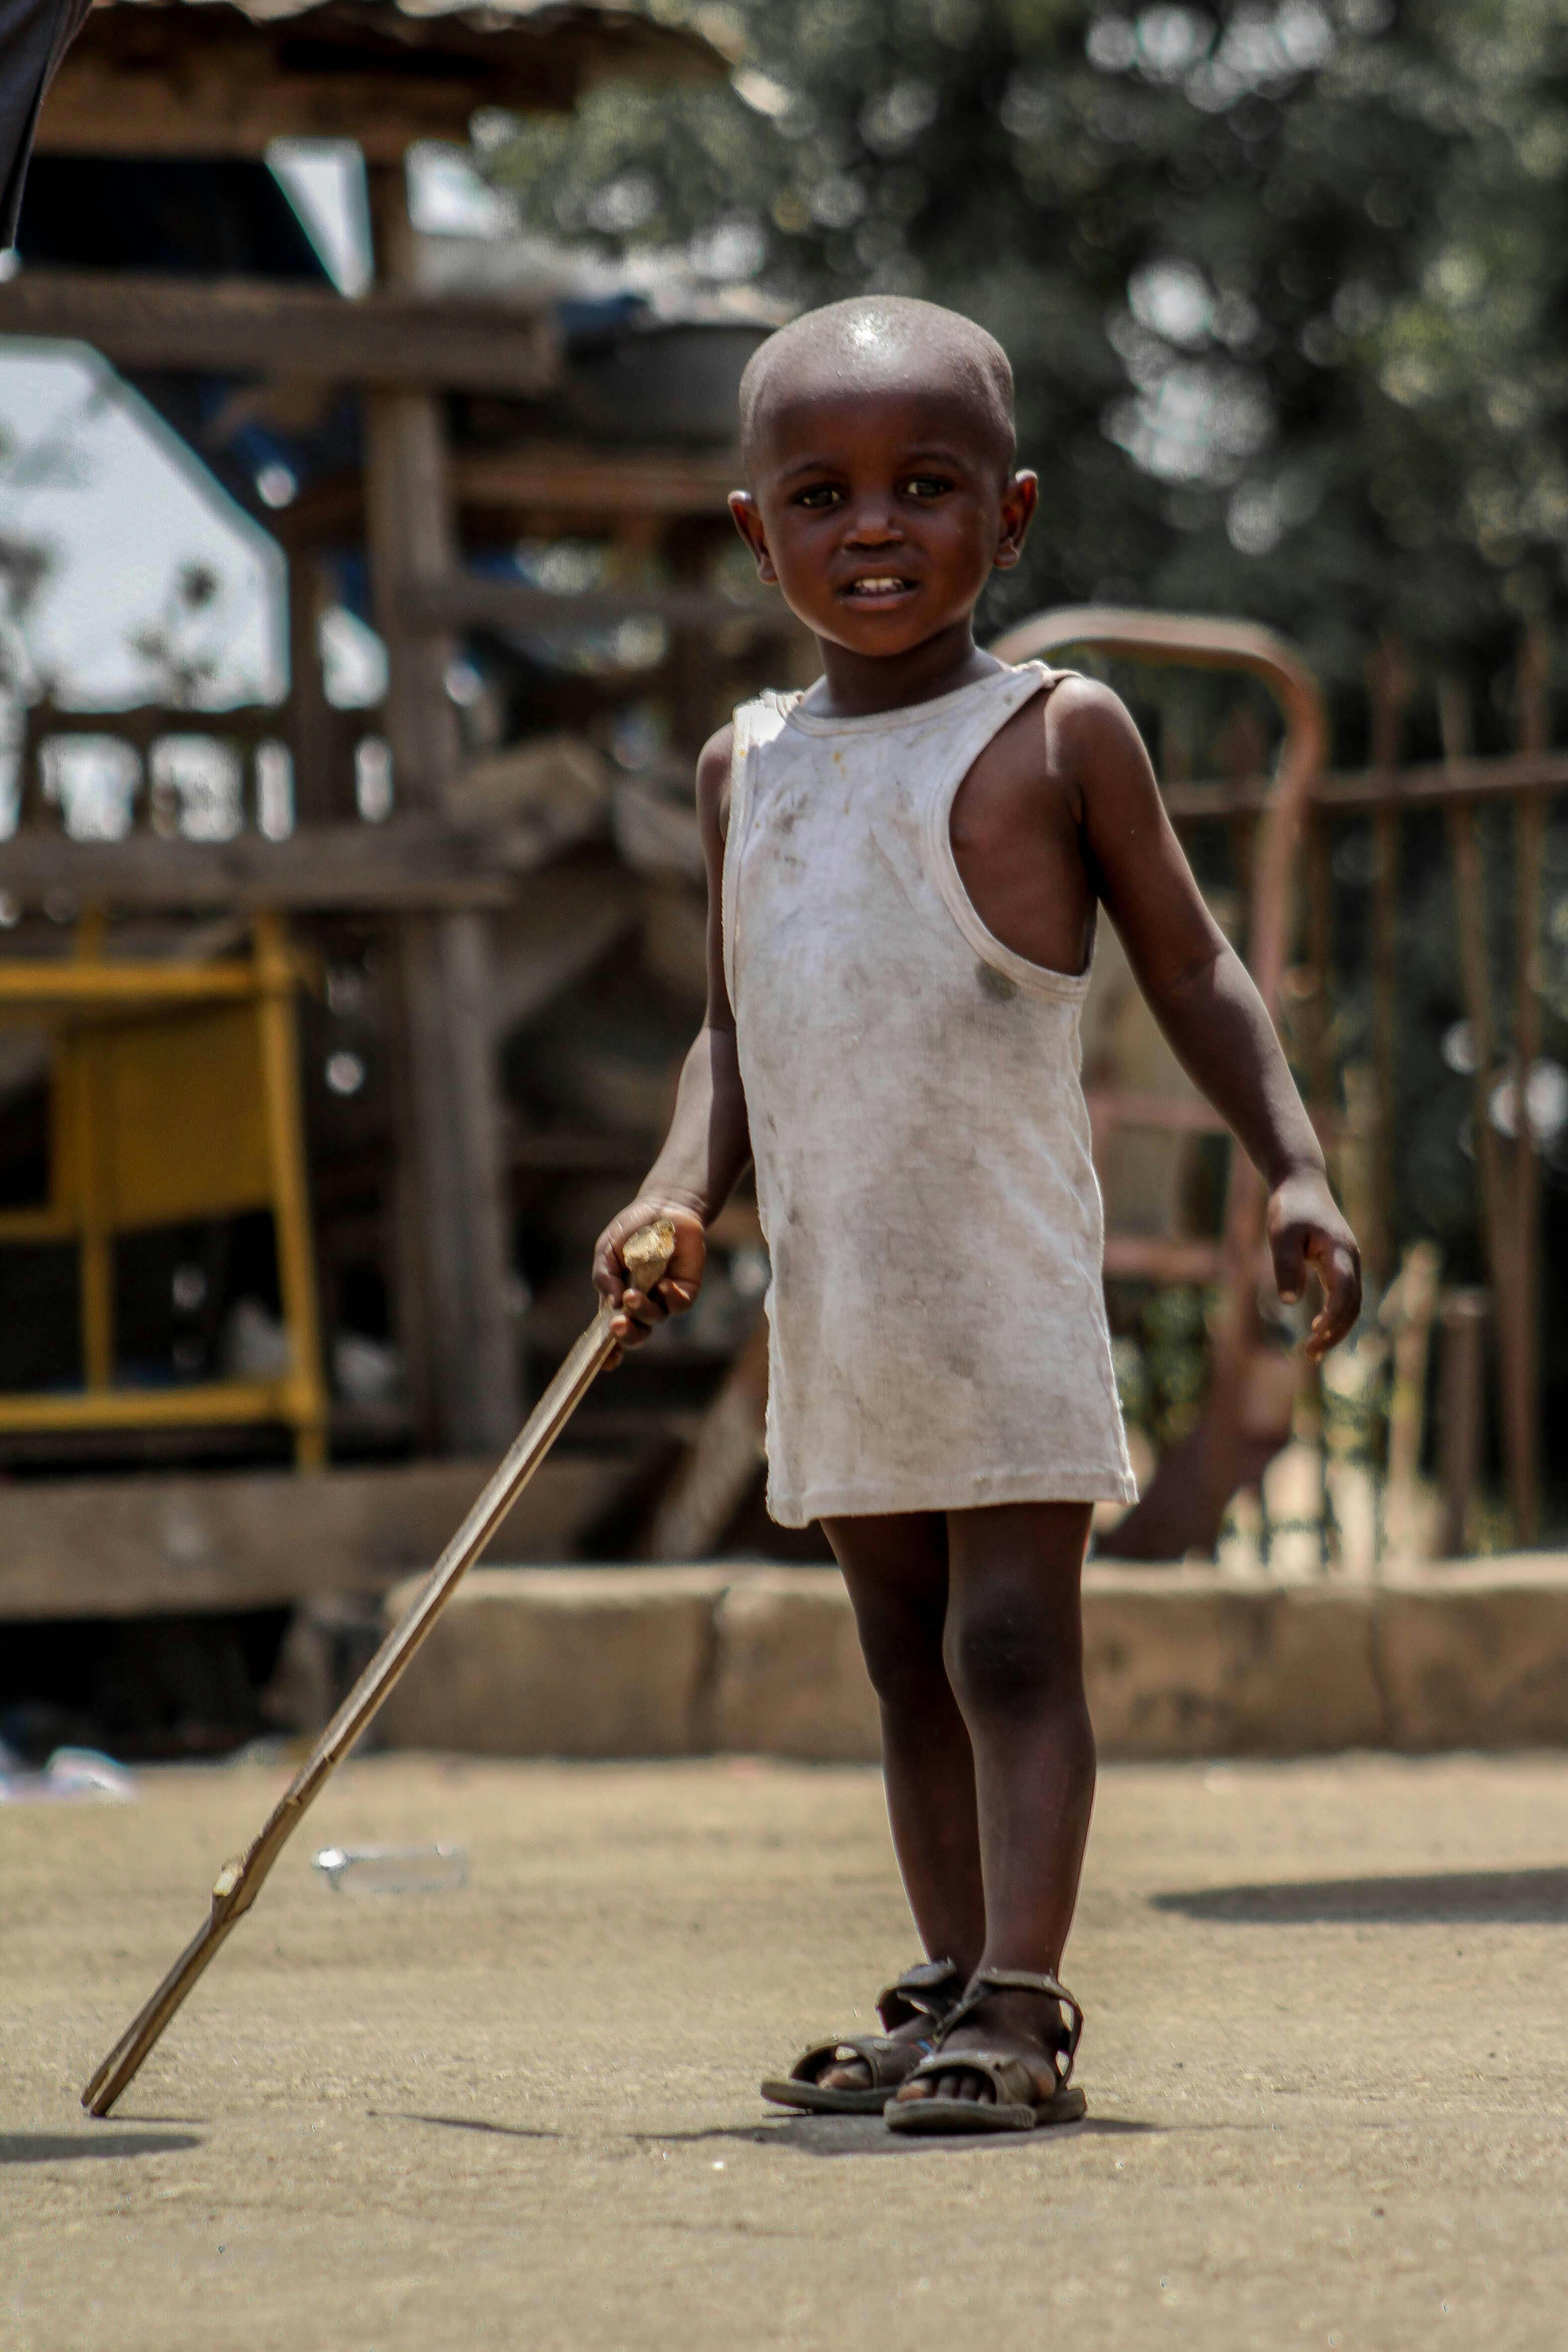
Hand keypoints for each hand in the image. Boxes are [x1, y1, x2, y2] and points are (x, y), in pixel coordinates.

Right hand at [592, 1200, 705, 1365]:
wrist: (662, 1207)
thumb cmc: (631, 1230)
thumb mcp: (606, 1251)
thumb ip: (604, 1276)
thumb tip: (612, 1304)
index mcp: (619, 1300)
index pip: (613, 1332)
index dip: (610, 1351)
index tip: (607, 1362)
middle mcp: (642, 1304)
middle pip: (637, 1335)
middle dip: (627, 1336)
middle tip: (618, 1325)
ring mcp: (664, 1298)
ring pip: (655, 1319)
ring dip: (643, 1311)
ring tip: (634, 1295)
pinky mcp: (686, 1289)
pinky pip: (679, 1304)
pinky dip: (671, 1298)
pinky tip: (664, 1284)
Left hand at [1266, 1168, 1361, 1359]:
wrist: (1302, 1183)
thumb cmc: (1290, 1207)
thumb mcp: (1282, 1234)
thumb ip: (1286, 1266)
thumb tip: (1290, 1302)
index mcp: (1340, 1252)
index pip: (1344, 1292)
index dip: (1333, 1316)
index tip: (1315, 1334)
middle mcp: (1350, 1260)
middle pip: (1353, 1305)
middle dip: (1335, 1333)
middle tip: (1309, 1355)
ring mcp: (1348, 1263)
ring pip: (1351, 1305)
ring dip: (1336, 1330)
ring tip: (1312, 1353)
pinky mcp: (1339, 1265)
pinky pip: (1344, 1297)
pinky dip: (1334, 1317)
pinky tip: (1316, 1331)